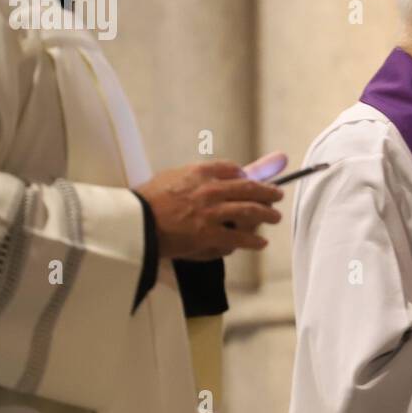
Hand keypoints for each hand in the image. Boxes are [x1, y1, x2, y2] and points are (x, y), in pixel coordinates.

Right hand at [133, 157, 285, 260]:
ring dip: (267, 214)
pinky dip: (253, 241)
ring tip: (275, 218)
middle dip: (268, 191)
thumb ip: (194, 175)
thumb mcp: (170, 177)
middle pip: (249, 187)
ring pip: (250, 211)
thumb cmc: (147, 201)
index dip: (247, 174)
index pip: (232, 169)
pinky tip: (260, 243)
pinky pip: (239, 238)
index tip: (254, 178)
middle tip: (277, 195)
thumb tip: (218, 175)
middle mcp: (210, 189)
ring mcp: (212, 212)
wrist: (134, 223)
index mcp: (199, 172)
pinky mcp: (209, 235)